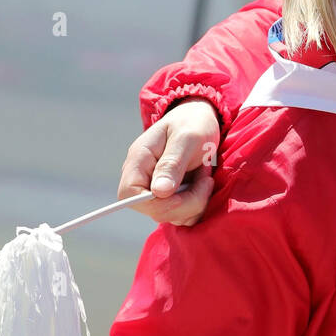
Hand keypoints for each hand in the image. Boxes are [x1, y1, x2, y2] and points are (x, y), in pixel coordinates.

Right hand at [119, 98, 220, 225]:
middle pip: (154, 211)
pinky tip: (203, 184)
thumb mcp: (187, 137)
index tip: (184, 191)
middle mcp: (143, 179)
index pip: (129, 195)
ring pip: (172, 216)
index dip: (156, 203)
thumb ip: (172, 164)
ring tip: (205, 176)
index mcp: (138, 161)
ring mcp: (157, 191)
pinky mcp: (172, 198)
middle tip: (206, 178)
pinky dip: (199, 205)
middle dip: (187, 202)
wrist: (203, 119)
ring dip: (196, 202)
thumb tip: (158, 192)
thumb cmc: (193, 123)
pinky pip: (184, 216)